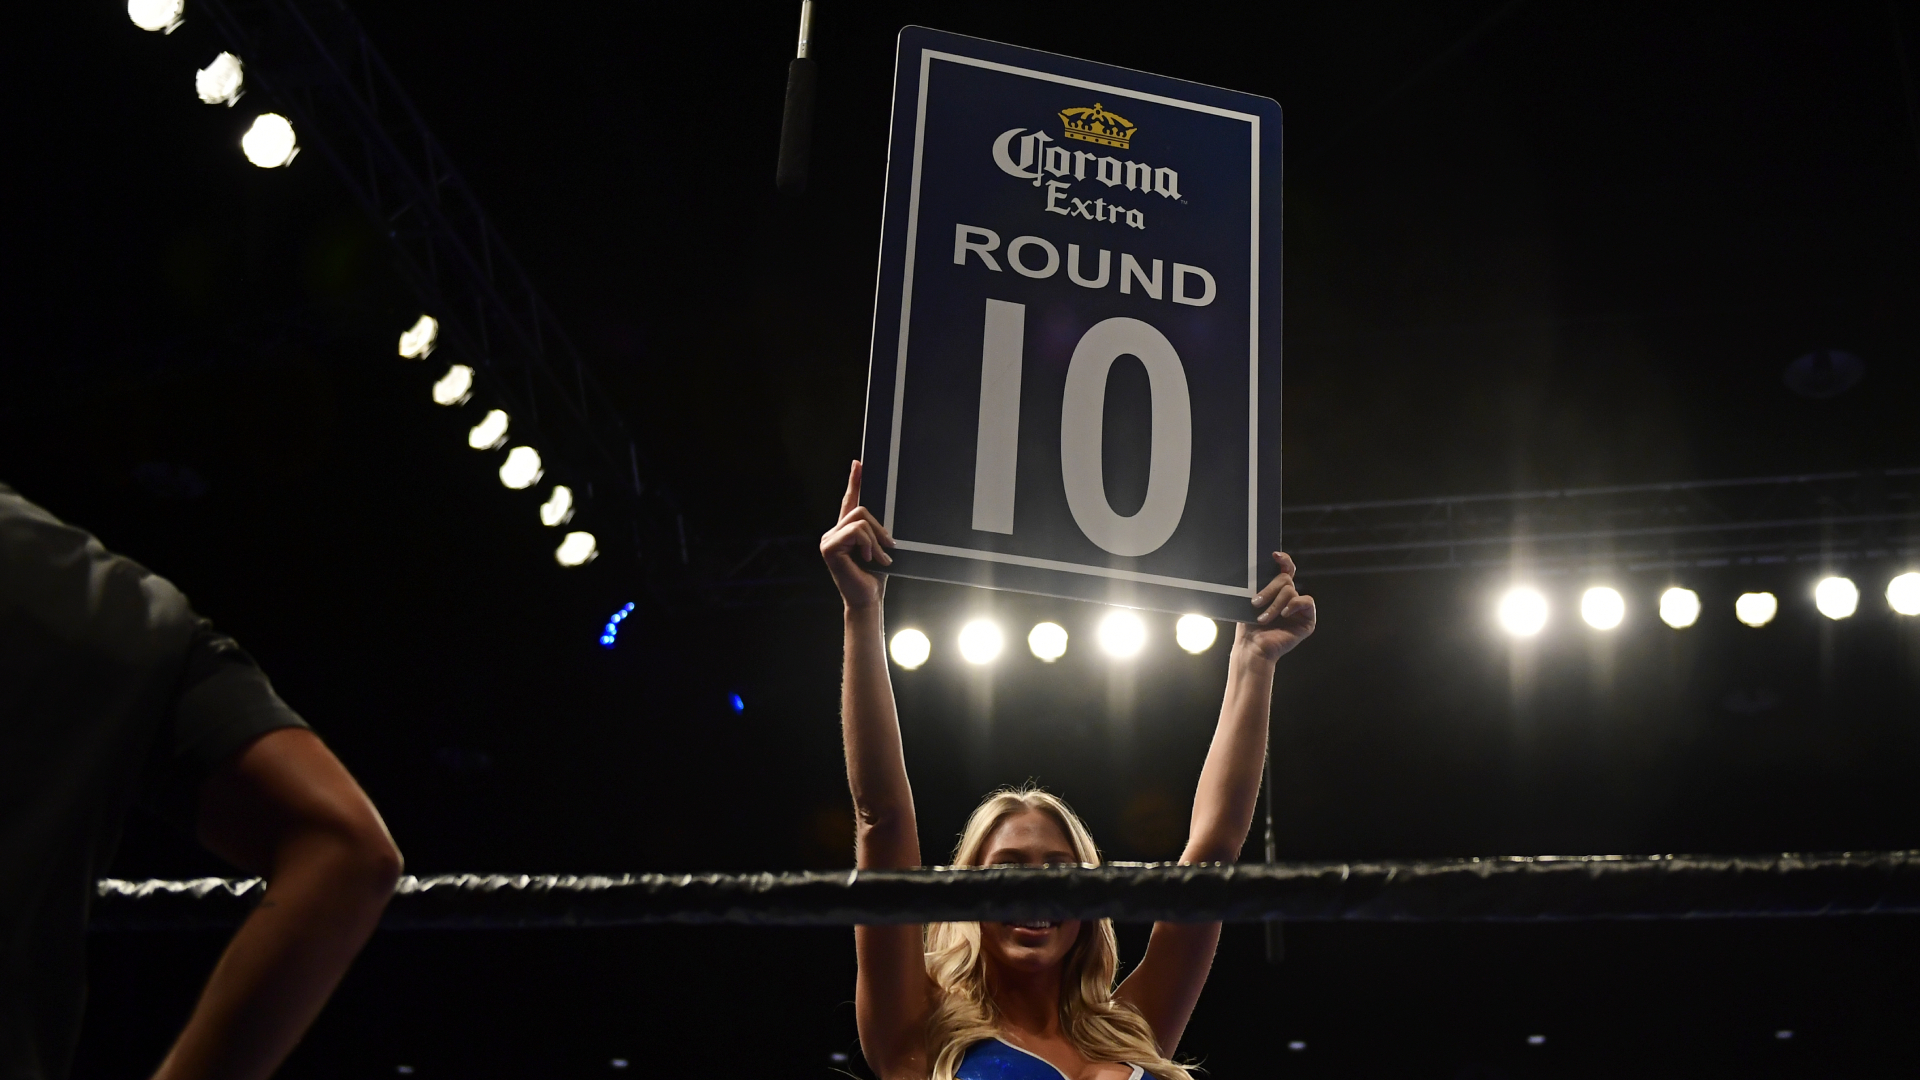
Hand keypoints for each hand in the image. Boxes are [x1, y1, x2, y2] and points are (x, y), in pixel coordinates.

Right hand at [820, 461, 892, 610]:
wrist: (868, 599)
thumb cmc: (875, 577)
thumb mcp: (879, 547)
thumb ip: (875, 531)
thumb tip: (883, 521)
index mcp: (846, 531)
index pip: (849, 501)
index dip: (854, 481)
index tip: (858, 463)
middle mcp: (834, 532)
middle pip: (861, 510)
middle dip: (879, 529)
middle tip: (888, 548)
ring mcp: (828, 539)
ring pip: (860, 520)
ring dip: (875, 540)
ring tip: (879, 558)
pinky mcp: (828, 547)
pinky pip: (855, 531)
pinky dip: (867, 544)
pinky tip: (868, 559)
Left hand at [1238, 551, 1314, 662]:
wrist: (1252, 647)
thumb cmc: (1248, 626)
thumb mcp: (1250, 600)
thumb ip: (1260, 584)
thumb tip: (1262, 566)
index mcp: (1276, 590)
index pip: (1286, 569)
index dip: (1284, 560)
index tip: (1274, 555)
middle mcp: (1290, 597)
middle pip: (1285, 579)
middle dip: (1269, 590)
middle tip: (1255, 603)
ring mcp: (1299, 609)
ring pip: (1290, 591)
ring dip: (1275, 604)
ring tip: (1263, 619)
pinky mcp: (1308, 620)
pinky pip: (1306, 601)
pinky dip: (1294, 605)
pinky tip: (1285, 614)